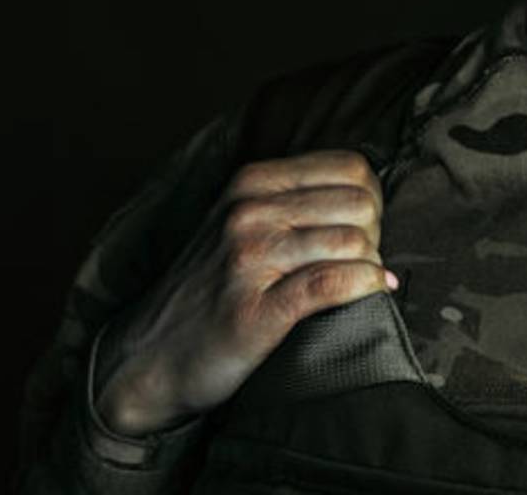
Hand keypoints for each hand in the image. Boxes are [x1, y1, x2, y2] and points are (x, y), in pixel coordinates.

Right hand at [93, 150, 395, 435]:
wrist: (150, 358)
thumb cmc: (212, 289)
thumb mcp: (242, 223)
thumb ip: (296, 200)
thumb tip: (374, 198)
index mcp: (252, 182)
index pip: (351, 168)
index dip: (371, 200)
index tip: (363, 229)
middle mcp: (248, 212)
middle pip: (360, 204)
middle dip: (376, 233)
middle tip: (363, 261)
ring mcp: (248, 259)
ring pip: (352, 242)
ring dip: (371, 264)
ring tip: (363, 280)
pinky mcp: (255, 308)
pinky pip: (333, 283)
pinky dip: (365, 286)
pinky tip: (372, 291)